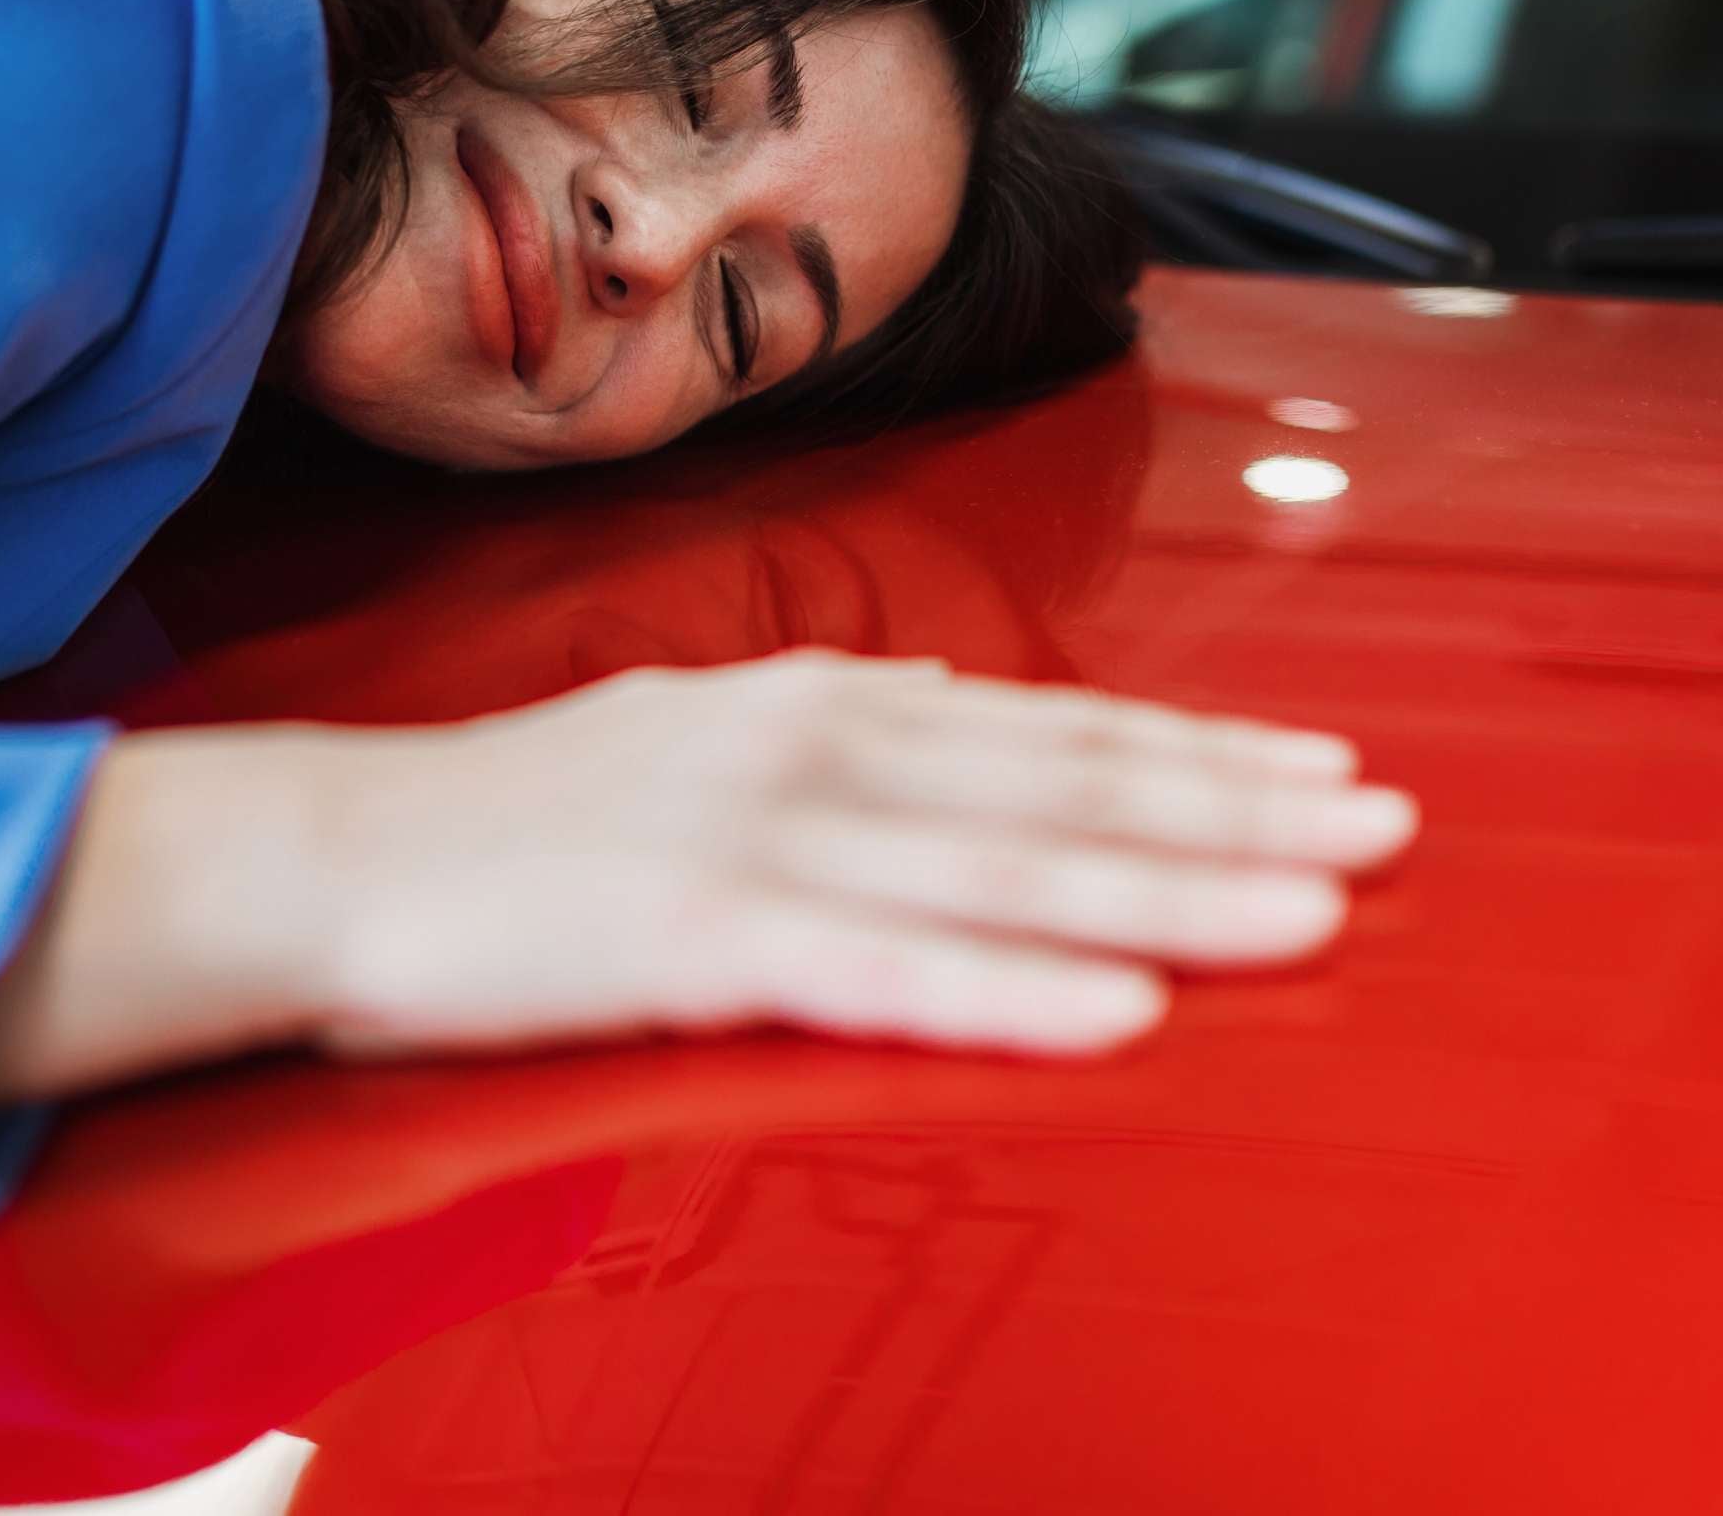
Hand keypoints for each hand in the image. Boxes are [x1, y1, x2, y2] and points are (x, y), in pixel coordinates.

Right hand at [0, 652, 1412, 1103]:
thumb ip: (834, 740)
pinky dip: (1009, 992)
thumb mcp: (696, 740)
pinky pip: (882, 972)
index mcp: (820, 706)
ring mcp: (759, 838)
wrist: (330, 854)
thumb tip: (951, 721)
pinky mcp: (694, 938)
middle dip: (1241, 816)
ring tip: (1315, 920)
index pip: (1052, 732)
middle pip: (1066, 791)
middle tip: (1392, 834)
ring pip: (1008, 873)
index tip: (1328, 772)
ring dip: (1174, 897)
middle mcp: (814, 749)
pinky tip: (1119, 1016)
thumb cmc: (515, 818)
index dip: (1203, 753)